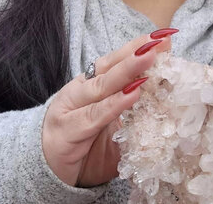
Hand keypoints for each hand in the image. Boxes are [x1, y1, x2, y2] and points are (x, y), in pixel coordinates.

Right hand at [42, 30, 176, 187]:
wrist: (45, 175)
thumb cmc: (84, 146)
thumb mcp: (113, 124)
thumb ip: (134, 108)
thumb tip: (167, 92)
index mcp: (90, 84)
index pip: (115, 61)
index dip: (138, 47)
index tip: (163, 35)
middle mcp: (79, 91)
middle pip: (109, 67)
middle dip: (136, 52)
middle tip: (159, 41)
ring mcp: (70, 109)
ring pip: (101, 87)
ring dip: (127, 71)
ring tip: (148, 59)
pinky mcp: (66, 132)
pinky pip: (93, 117)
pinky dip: (113, 105)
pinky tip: (131, 95)